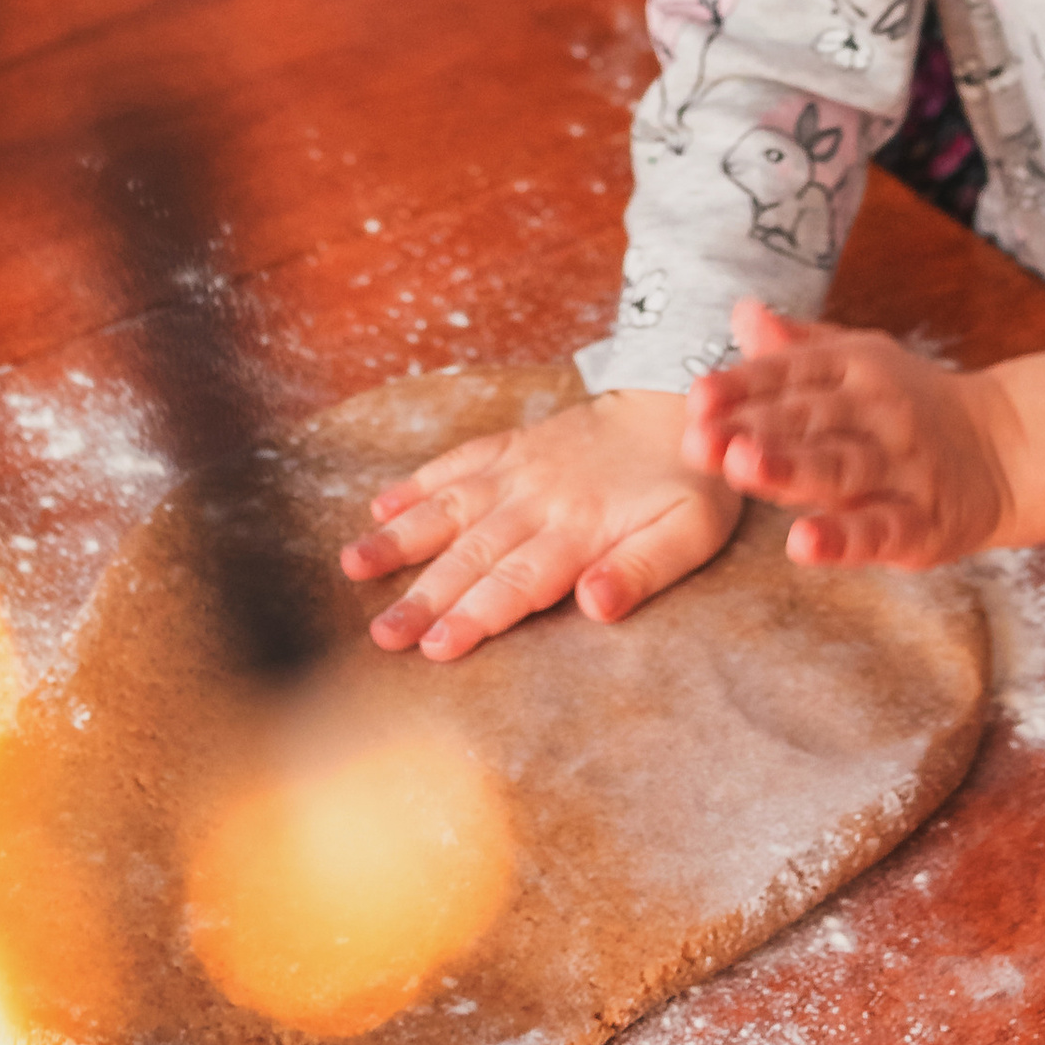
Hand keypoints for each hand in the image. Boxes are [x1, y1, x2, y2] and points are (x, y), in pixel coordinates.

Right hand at [339, 388, 736, 658]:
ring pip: (451, 505)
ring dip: (402, 537)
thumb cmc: (691, 480)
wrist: (686, 398)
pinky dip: (420, 482)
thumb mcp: (691, 532)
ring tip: (352, 564)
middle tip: (378, 635)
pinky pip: (461, 460)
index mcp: (581, 527)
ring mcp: (522, 466)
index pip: (518, 580)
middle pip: (472, 554)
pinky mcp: (516, 444)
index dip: (474, 615)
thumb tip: (592, 607)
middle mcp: (539, 496)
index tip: (432, 646)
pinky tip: (380, 504)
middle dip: (422, 597)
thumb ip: (641, 571)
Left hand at [680, 302, 1011, 572]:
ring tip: (742, 467)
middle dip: (751, 427)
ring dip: (789, 468)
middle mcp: (878, 411)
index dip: (742, 387)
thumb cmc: (909, 406)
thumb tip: (741, 311)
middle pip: (808, 419)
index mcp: (856, 368)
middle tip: (697, 438)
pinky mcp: (921, 523)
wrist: (1006, 449)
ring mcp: (901, 468)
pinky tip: (803, 544)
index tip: (696, 397)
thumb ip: (795, 348)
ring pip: (839, 468)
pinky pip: (878, 530)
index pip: (790, 373)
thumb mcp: (858, 363)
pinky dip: (842, 538)